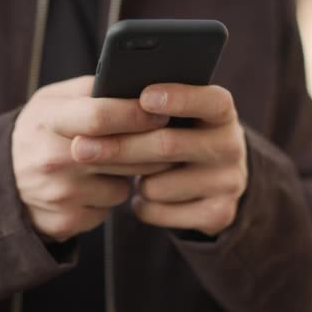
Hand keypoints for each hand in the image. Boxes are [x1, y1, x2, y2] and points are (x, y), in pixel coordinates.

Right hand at [12, 76, 172, 241]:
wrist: (2, 180)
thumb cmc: (38, 132)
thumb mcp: (52, 100)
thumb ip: (91, 91)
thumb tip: (139, 85)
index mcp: (49, 121)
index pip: (100, 116)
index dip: (137, 114)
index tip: (162, 112)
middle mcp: (53, 160)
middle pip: (124, 155)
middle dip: (153, 147)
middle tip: (167, 138)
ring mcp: (61, 195)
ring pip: (124, 185)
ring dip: (129, 175)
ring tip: (112, 162)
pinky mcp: (68, 221)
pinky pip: (110, 208)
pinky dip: (108, 196)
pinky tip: (93, 186)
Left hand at [70, 84, 247, 235]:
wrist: (209, 183)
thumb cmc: (177, 135)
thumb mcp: (174, 115)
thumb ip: (149, 103)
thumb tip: (106, 99)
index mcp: (221, 111)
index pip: (209, 100)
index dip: (179, 98)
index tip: (144, 97)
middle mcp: (231, 145)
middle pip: (168, 145)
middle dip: (120, 146)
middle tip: (80, 148)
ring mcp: (228, 182)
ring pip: (159, 184)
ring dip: (131, 180)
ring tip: (129, 172)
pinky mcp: (217, 214)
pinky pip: (160, 211)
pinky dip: (140, 205)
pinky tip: (143, 195)